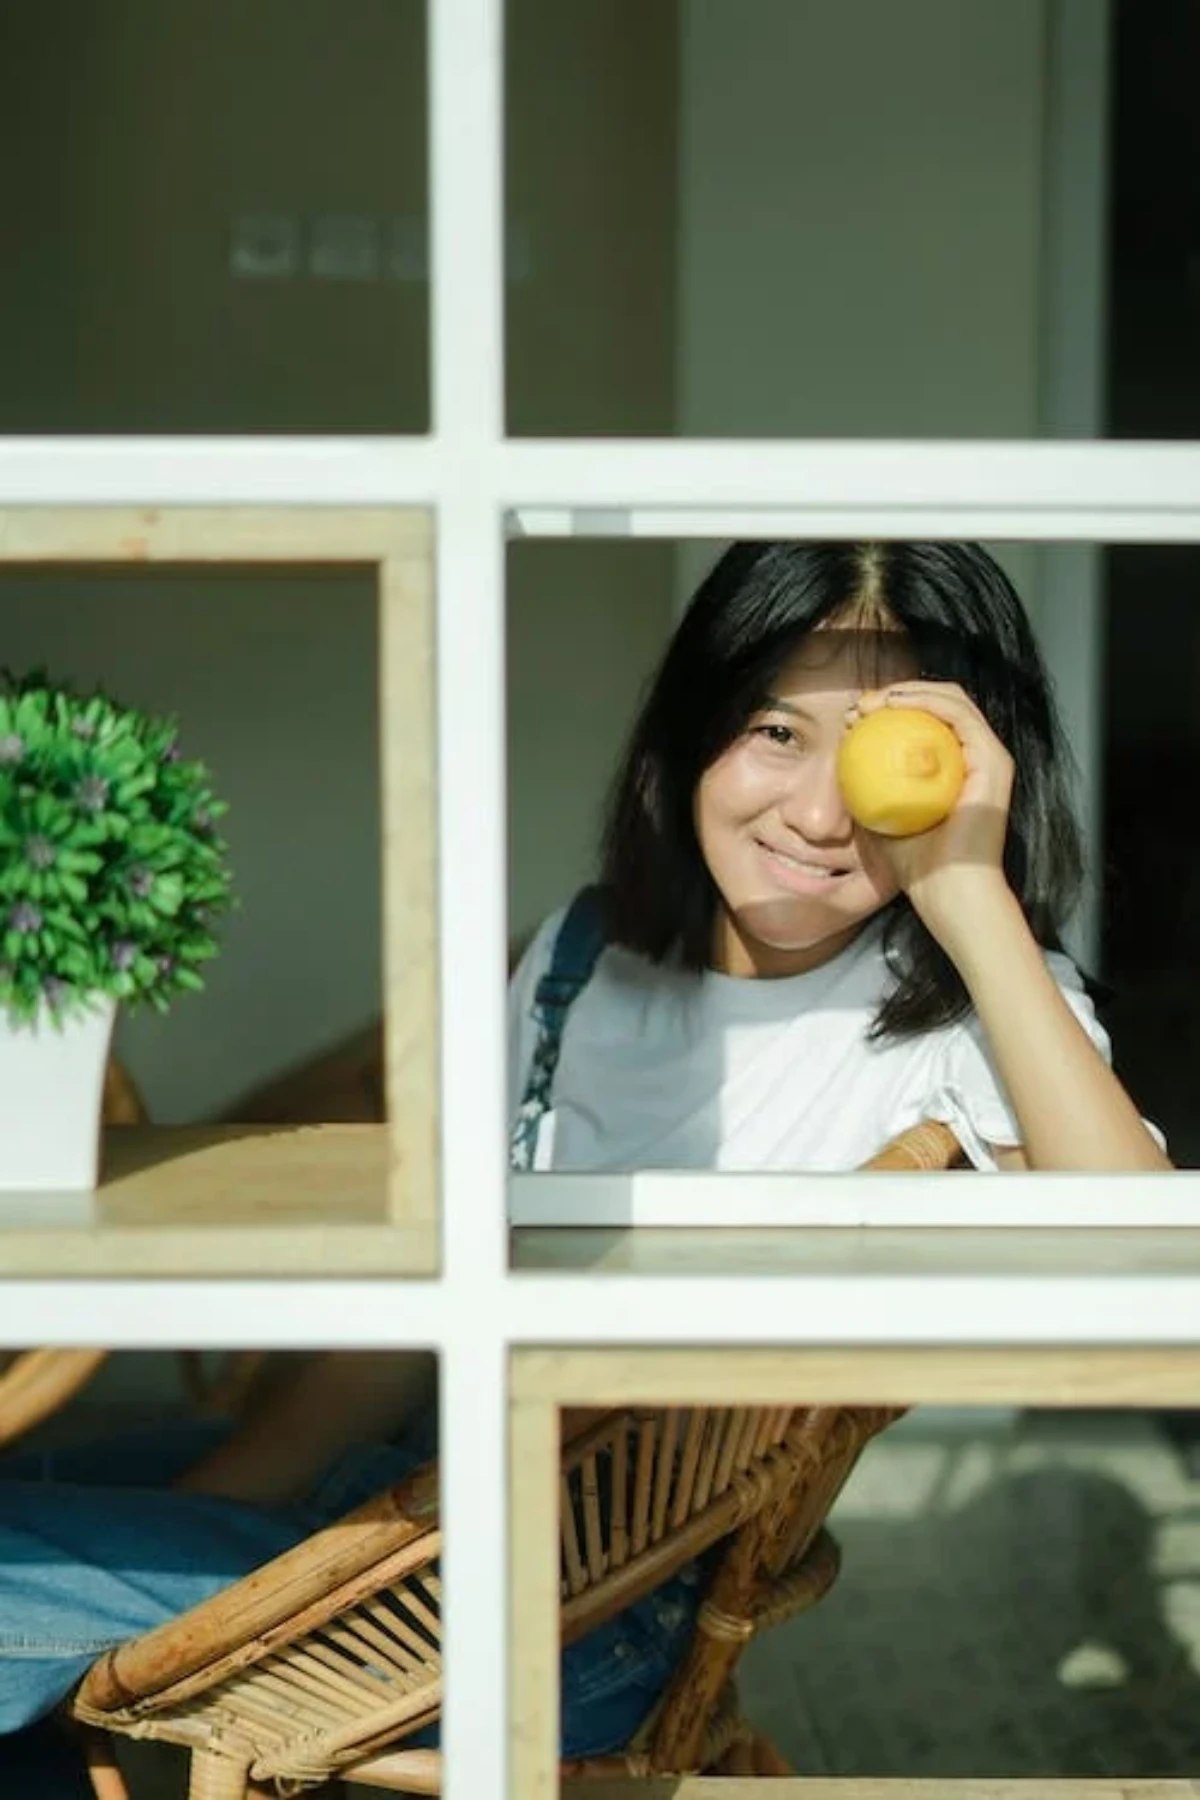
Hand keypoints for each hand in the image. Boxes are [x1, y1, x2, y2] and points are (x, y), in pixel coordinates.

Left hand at [850, 681, 1015, 950]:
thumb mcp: (878, 816)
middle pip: (938, 704)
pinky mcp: (994, 761)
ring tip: (872, 702)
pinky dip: (926, 702)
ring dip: (908, 692)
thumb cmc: (915, 865)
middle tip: (861, 705)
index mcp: (952, 768)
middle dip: (896, 694)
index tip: (853, 717)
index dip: (887, 710)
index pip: (923, 722)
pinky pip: (959, 716)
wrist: (949, 893)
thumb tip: (839, 752)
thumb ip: (865, 786)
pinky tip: (893, 706)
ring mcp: (988, 757)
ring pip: (951, 700)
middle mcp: (974, 757)